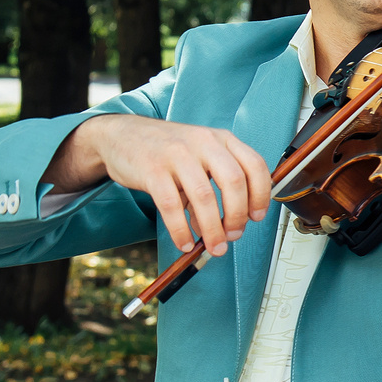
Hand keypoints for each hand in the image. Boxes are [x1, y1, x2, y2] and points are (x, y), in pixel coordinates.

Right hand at [45, 116, 271, 258]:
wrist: (120, 134)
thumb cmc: (167, 150)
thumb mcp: (200, 155)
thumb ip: (216, 184)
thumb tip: (227, 226)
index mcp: (221, 138)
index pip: (255, 165)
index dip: (261, 194)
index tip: (257, 216)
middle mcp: (203, 142)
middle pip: (234, 182)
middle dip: (238, 215)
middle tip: (235, 235)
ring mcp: (177, 154)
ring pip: (204, 197)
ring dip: (213, 229)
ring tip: (214, 247)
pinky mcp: (152, 169)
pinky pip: (172, 206)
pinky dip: (181, 230)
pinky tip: (185, 242)